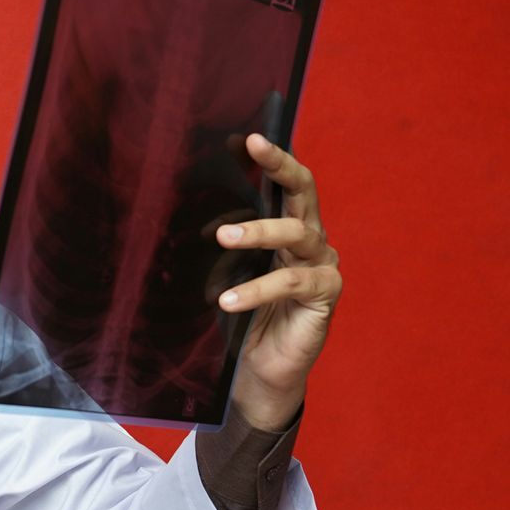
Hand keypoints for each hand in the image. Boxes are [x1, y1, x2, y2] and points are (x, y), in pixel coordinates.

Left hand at [214, 133, 341, 429]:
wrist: (258, 370)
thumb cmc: (240, 318)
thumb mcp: (223, 273)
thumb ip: (220, 245)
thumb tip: (183, 215)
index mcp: (287, 228)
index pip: (284, 184)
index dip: (270, 158)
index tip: (243, 138)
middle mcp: (310, 240)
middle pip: (304, 191)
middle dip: (280, 165)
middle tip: (255, 147)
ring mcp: (322, 266)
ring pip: (297, 235)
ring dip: (259, 232)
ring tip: (222, 237)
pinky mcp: (326, 295)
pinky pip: (293, 283)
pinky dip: (258, 289)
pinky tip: (229, 300)